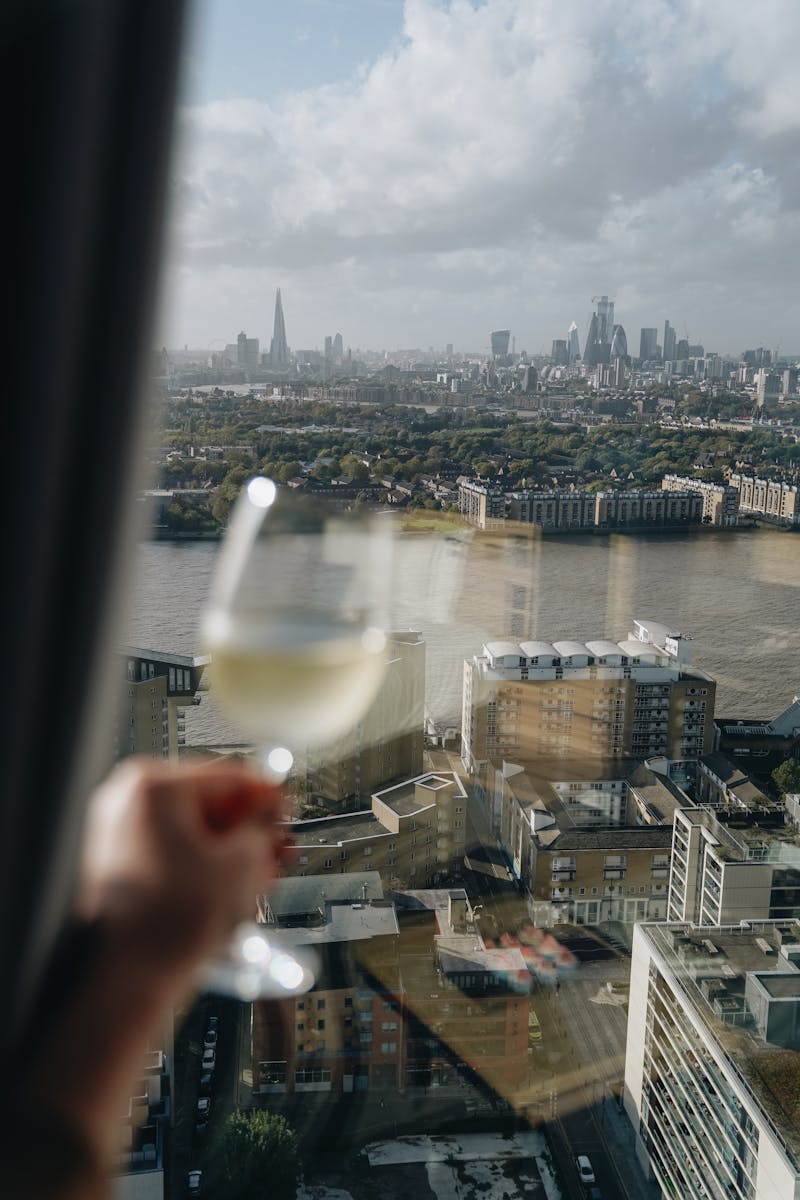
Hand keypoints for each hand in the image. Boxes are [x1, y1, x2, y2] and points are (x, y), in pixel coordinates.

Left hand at [76, 757, 287, 991]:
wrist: (123, 980)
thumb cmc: (165, 926)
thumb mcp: (241, 864)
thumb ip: (262, 826)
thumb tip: (267, 812)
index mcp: (153, 787)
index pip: (230, 776)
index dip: (268, 798)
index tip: (285, 810)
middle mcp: (127, 801)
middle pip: (208, 804)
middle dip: (248, 832)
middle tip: (275, 850)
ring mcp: (115, 833)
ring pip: (190, 832)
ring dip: (229, 853)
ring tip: (258, 876)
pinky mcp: (113, 865)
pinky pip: (169, 853)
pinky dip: (201, 867)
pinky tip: (229, 889)